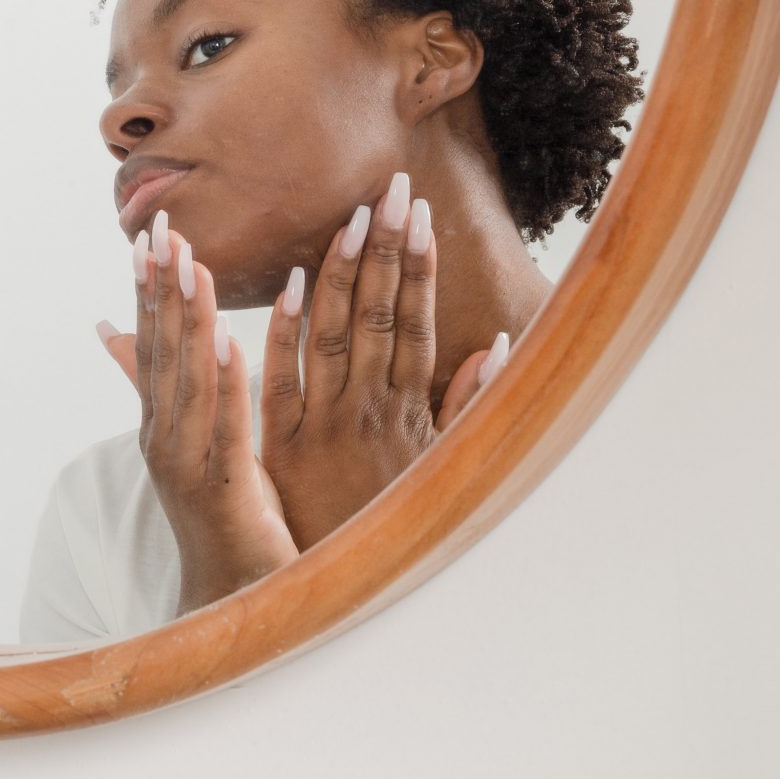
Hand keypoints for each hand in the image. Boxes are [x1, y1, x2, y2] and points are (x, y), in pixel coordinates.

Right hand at [127, 208, 299, 614]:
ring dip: (189, 319)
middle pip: (161, 351)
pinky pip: (224, 423)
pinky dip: (222, 381)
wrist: (231, 601)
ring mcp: (187, 463)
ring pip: (188, 378)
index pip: (152, 344)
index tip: (149, 235)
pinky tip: (225, 339)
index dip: (149, 289)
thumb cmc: (223, 519)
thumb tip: (110, 332)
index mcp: (161, 423)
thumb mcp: (191, 443)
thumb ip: (158, 388)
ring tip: (192, 266)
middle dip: (162, 288)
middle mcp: (164, 437)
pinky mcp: (223, 487)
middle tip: (163, 229)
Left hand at [251, 172, 501, 550]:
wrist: (342, 591)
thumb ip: (464, 406)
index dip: (419, 267)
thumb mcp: (438, 468)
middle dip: (388, 249)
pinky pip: (283, 379)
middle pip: (380, 315)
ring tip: (354, 215)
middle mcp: (370, 409)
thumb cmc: (390, 525)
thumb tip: (496, 344)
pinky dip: (287, 331)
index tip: (420, 215)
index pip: (414, 322)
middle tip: (394, 187)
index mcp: (406, 410)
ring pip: (336, 334)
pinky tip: (290, 285)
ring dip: (343, 272)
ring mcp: (326, 424)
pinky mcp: (284, 446)